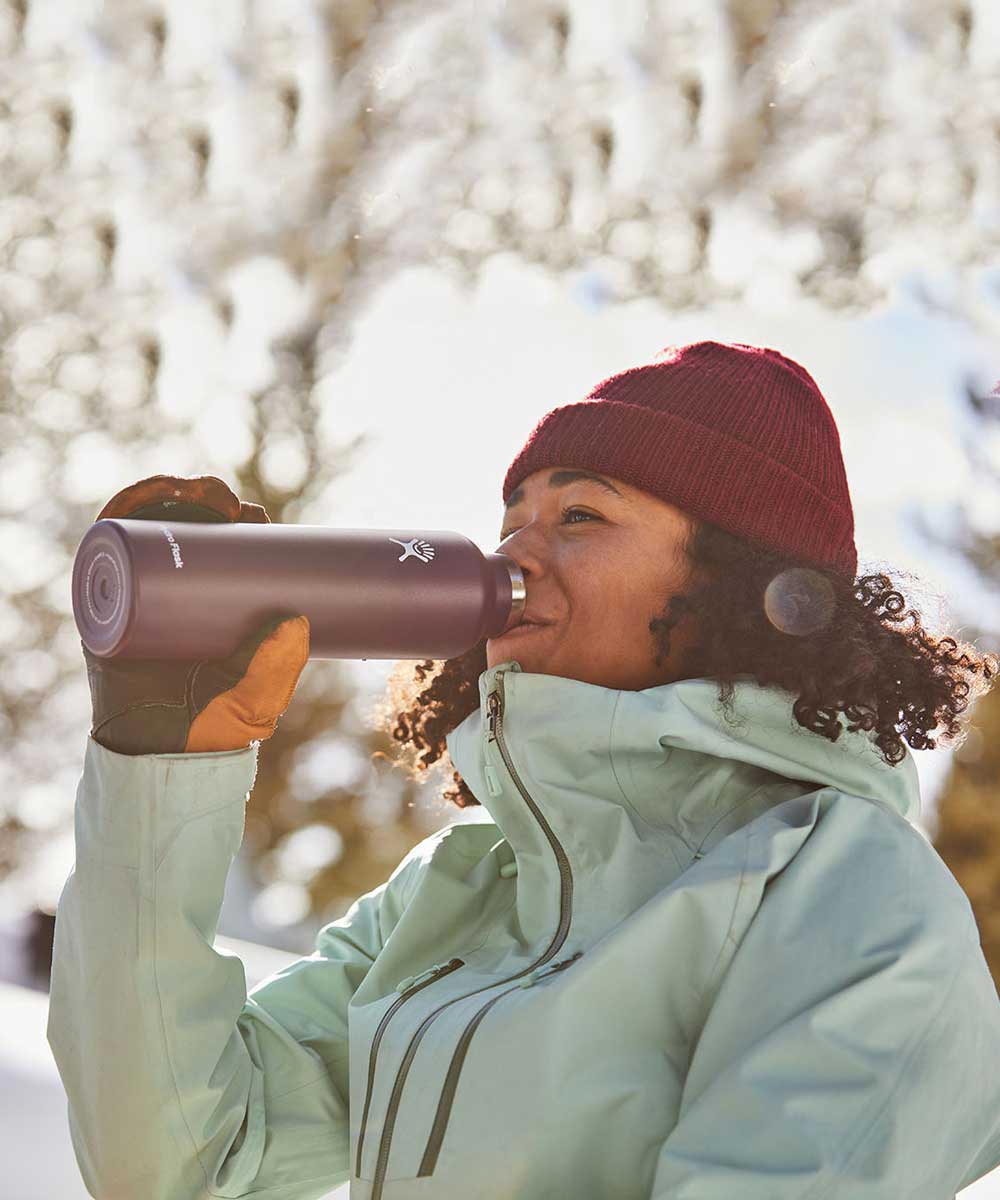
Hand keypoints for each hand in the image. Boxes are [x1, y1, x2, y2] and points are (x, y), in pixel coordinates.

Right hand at [83, 474, 309, 754]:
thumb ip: (281, 662)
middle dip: (206, 499)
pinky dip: (117, 518)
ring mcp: (137, 594)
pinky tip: (139, 502)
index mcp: (215, 603)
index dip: (239, 520)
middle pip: (186, 527)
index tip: (257, 515)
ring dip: (168, 496)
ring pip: (146, 528)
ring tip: (199, 496)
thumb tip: (297, 620)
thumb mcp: (263, 692)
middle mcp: (173, 591)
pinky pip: (103, 552)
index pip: (225, 547)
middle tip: (233, 506)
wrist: (165, 758)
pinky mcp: (103, 606)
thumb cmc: (219, 724)